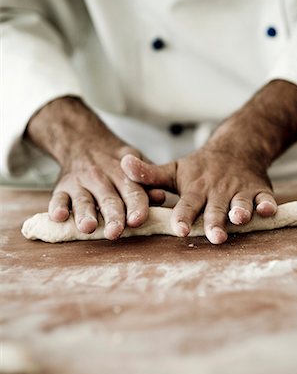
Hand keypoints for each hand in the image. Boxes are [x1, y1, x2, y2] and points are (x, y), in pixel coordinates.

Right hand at [26, 96, 163, 238]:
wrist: (83, 141)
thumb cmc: (117, 163)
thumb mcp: (135, 166)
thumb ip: (148, 183)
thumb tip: (161, 198)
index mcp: (123, 175)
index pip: (132, 192)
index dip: (136, 206)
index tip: (137, 220)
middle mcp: (101, 178)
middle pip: (109, 199)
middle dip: (112, 216)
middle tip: (115, 232)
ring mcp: (80, 183)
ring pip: (83, 200)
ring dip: (85, 214)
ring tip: (88, 227)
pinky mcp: (61, 188)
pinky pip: (57, 198)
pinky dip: (57, 208)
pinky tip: (59, 217)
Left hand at [120, 146, 276, 244]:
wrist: (236, 148)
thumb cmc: (200, 167)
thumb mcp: (174, 169)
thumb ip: (149, 174)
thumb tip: (121, 165)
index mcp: (195, 189)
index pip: (187, 204)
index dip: (184, 216)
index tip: (179, 229)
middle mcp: (217, 191)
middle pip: (215, 208)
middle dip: (214, 222)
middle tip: (214, 237)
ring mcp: (239, 191)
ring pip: (240, 203)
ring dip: (240, 211)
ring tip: (239, 220)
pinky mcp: (259, 191)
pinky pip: (265, 198)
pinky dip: (268, 205)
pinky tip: (268, 211)